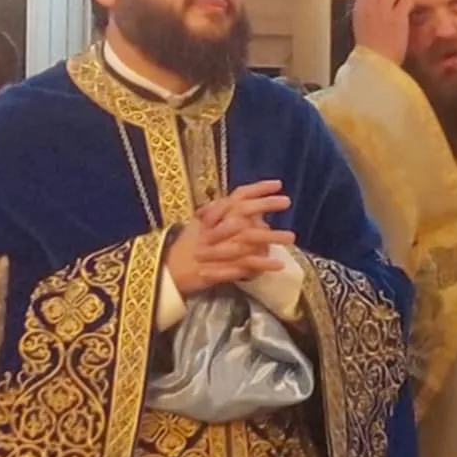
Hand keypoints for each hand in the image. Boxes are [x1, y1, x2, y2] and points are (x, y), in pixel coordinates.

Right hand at [167, 180, 295, 295]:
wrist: (164, 272)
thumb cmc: (185, 247)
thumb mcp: (202, 227)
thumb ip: (224, 218)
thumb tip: (254, 216)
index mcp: (211, 216)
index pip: (235, 197)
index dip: (256, 189)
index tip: (278, 184)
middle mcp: (213, 228)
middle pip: (242, 211)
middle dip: (265, 204)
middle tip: (287, 201)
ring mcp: (215, 248)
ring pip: (247, 239)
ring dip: (271, 237)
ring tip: (292, 236)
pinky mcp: (217, 268)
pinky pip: (243, 265)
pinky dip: (262, 265)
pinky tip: (278, 265)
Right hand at [352, 0, 412, 65]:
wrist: (376, 64)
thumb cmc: (369, 51)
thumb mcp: (361, 29)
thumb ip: (366, 14)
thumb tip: (372, 6)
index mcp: (358, 9)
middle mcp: (369, 6)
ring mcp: (383, 9)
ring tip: (407, 0)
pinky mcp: (398, 16)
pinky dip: (411, 2)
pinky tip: (413, 9)